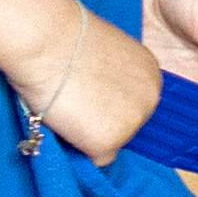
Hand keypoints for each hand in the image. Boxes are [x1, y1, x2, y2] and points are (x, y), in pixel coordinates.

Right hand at [20, 15, 162, 165]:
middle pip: (126, 127)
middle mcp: (151, 98)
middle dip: (100, 120)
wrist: (46, 40)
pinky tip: (64, 119)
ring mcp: (133, 122)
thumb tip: (99, 96)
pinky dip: (77, 147)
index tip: (85, 89)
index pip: (131, 103)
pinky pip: (95, 159)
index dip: (104, 101)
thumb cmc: (64, 38)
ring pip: (110, 143)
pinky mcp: (110, 141)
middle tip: (72, 99)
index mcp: (151, 73)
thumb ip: (111, 76)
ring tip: (66, 104)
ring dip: (87, 133)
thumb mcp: (104, 52)